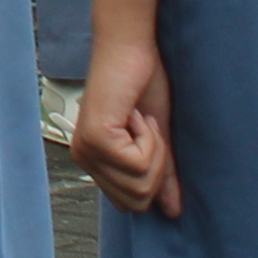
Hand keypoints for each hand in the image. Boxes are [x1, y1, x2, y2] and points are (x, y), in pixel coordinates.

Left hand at [71, 29, 182, 218]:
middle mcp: (83, 159)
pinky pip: (139, 164)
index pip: (130, 203)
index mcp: (94, 160)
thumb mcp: (158, 138)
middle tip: (146, 128)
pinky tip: (136, 114)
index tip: (149, 138)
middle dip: (156, 166)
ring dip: (154, 150)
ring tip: (139, 119)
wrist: (132, 47)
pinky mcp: (96, 139)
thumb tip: (173, 211)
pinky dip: (150, 138)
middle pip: (136, 201)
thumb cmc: (143, 83)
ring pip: (139, 185)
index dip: (153, 177)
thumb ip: (163, 174)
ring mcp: (87, 150)